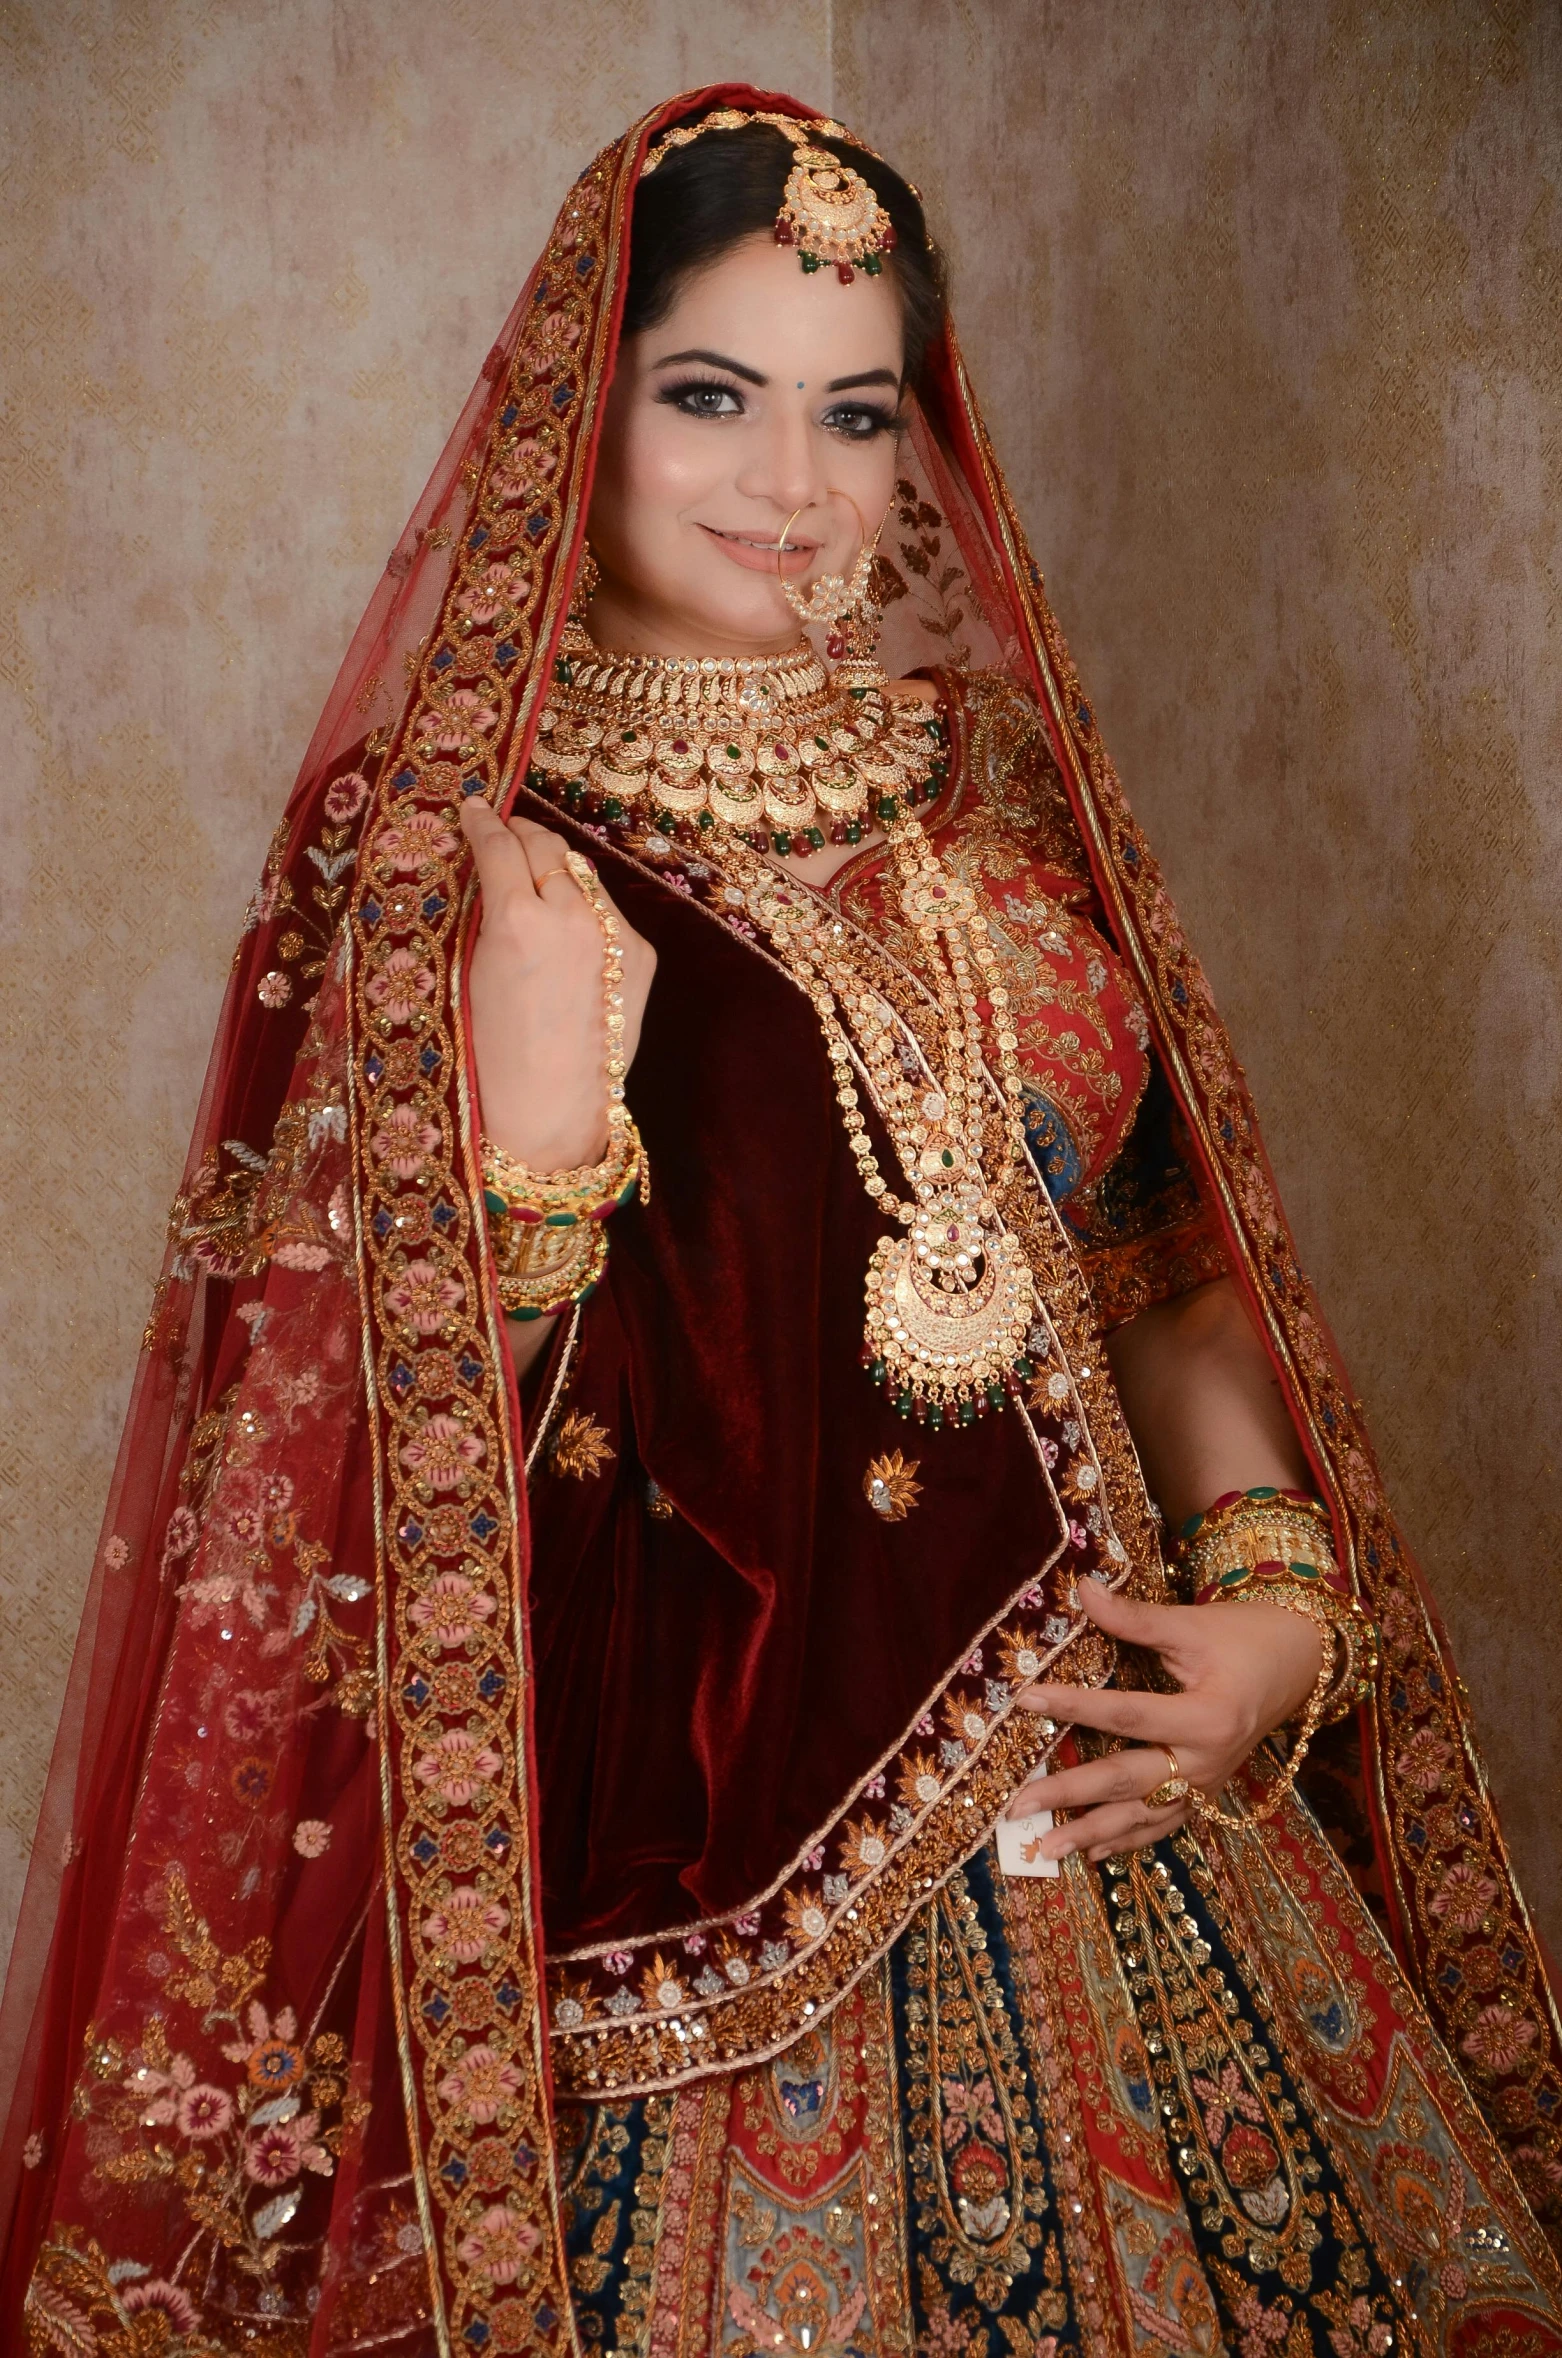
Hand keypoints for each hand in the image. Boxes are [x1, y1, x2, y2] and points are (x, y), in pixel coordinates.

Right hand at [459, 802, 655, 1172]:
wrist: (550, 1108)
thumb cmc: (493, 1052)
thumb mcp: (470, 972)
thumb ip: (483, 912)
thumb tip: (487, 865)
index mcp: (517, 920)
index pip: (500, 844)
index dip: (484, 822)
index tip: (474, 808)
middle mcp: (572, 917)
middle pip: (547, 846)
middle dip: (521, 834)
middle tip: (503, 831)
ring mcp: (614, 934)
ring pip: (582, 872)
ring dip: (555, 867)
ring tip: (534, 871)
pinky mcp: (642, 953)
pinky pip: (606, 911)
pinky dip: (584, 907)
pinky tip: (565, 925)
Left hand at [1006, 1575, 1323, 1862]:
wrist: (1301, 1663)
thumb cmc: (1245, 1638)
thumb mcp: (1191, 1625)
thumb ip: (1134, 1618)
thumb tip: (1082, 1589)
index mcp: (1206, 1717)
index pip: (1125, 1714)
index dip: (1073, 1705)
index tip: (1025, 1700)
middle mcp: (1207, 1762)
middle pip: (1127, 1781)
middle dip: (1069, 1794)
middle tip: (1015, 1807)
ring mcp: (1208, 1785)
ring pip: (1142, 1817)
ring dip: (1092, 1835)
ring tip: (1044, 1848)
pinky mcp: (1208, 1794)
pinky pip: (1164, 1824)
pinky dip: (1128, 1841)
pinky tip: (1093, 1855)